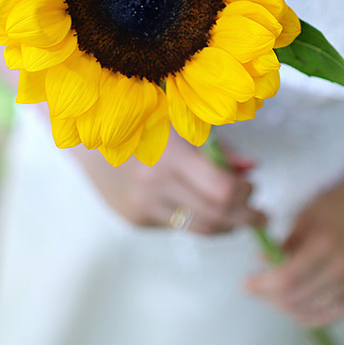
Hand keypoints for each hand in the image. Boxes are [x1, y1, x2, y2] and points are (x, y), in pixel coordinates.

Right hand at [71, 131, 265, 234]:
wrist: (84, 130)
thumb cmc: (140, 116)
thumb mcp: (183, 121)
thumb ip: (218, 148)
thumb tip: (252, 169)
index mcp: (169, 154)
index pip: (222, 190)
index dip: (246, 193)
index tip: (254, 187)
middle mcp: (153, 185)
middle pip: (215, 216)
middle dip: (245, 217)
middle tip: (259, 215)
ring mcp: (141, 206)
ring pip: (198, 228)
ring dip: (226, 226)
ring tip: (240, 217)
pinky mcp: (133, 219)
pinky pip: (176, 224)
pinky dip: (195, 218)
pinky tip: (200, 204)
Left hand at [243, 179, 343, 326]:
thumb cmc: (337, 203)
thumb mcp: (305, 216)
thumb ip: (284, 244)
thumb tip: (262, 264)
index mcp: (325, 245)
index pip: (286, 279)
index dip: (261, 285)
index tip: (246, 284)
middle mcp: (342, 269)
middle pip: (295, 298)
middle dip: (268, 297)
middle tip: (255, 289)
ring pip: (309, 311)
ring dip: (284, 307)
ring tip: (272, 295)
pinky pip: (329, 316)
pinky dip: (307, 316)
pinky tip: (294, 306)